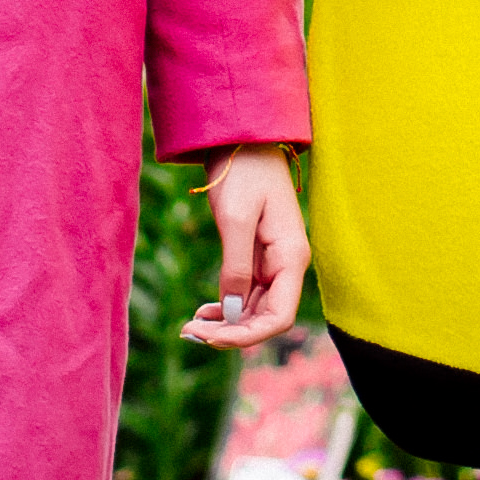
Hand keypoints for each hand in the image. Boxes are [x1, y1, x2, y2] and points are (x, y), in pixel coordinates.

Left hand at [183, 148, 312, 346]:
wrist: (244, 142)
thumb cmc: (244, 173)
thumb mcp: (235, 219)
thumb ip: (235, 267)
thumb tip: (231, 313)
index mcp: (290, 257)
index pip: (279, 317)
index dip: (247, 336)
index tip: (210, 337)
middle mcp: (287, 266)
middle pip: (265, 319)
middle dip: (231, 333)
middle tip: (189, 332)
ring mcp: (273, 263)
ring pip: (254, 311)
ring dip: (226, 324)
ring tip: (190, 326)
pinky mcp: (258, 258)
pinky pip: (246, 295)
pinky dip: (226, 308)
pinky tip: (203, 311)